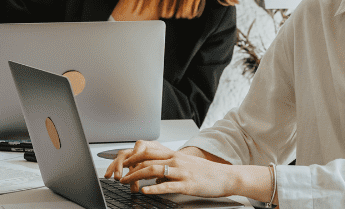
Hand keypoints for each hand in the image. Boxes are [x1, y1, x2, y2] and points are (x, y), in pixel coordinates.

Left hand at [104, 140, 234, 197]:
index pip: (149, 152)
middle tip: (119, 173)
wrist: (226, 176)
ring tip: (126, 182)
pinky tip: (145, 191)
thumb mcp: (186, 167)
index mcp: (175, 156)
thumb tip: (155, 177)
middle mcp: (176, 161)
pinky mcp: (187, 184)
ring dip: (137, 176)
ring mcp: (181, 172)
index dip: (134, 157)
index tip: (122, 163)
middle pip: (147, 160)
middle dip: (130, 167)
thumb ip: (169, 169)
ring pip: (154, 170)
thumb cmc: (207, 173)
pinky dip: (154, 188)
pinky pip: (167, 185)